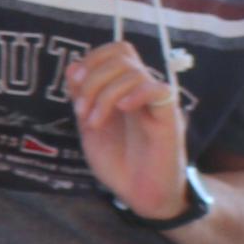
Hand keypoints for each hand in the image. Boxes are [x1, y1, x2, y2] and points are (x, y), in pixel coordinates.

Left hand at [70, 38, 197, 218]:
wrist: (139, 194)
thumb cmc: (118, 162)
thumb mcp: (89, 125)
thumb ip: (82, 97)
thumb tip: (74, 67)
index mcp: (122, 88)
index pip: (116, 50)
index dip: (92, 58)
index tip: (74, 84)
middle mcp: (140, 90)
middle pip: (122, 54)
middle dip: (92, 79)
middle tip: (81, 111)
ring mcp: (155, 102)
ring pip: (134, 71)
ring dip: (104, 95)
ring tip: (95, 123)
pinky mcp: (169, 118)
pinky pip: (160, 89)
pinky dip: (136, 93)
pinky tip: (123, 109)